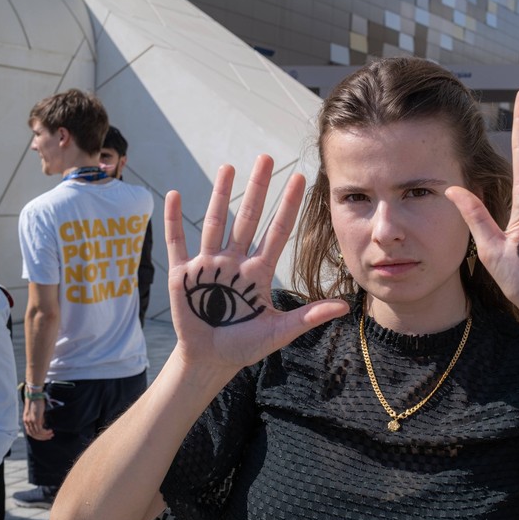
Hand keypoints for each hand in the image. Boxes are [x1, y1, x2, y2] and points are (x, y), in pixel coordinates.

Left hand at [23, 397, 52, 440]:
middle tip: (49, 437)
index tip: (44, 436)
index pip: (30, 432)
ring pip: (37, 433)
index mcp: (26, 420)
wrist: (34, 395)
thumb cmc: (36, 401)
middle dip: (41, 437)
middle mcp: (27, 422)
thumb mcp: (36, 412)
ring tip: (51, 434)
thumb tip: (44, 424)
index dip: (37, 436)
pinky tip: (50, 430)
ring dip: (44, 435)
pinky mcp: (35, 419)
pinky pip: (40, 429)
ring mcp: (30, 421)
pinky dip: (45, 432)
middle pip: (33, 434)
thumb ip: (38, 418)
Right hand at [165, 155, 348, 385]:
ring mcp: (208, 266)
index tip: (300, 178)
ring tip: (229, 167)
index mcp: (258, 272)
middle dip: (257, 189)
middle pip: (248, 218)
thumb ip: (308, 317)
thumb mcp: (279, 332)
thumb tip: (345, 307)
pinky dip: (173, 221)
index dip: (288, 206)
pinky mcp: (182, 276)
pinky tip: (173, 195)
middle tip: (266, 158)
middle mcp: (234, 262)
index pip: (277, 232)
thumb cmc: (244, 346)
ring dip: (219, 195)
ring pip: (215, 223)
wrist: (210, 361)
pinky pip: (177, 244)